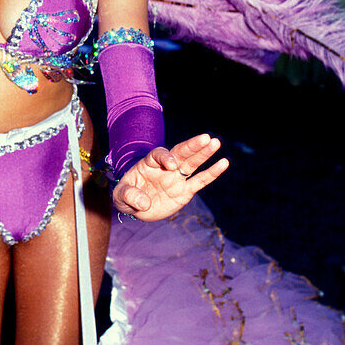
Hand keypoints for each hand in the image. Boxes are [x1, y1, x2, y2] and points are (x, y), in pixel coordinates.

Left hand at [112, 134, 227, 221]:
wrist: (136, 206)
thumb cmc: (127, 195)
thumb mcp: (120, 196)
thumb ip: (129, 195)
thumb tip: (143, 203)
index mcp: (149, 163)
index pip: (159, 155)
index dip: (165, 157)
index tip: (171, 164)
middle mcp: (165, 168)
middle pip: (180, 153)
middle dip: (192, 146)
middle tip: (206, 138)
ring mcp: (176, 178)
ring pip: (192, 164)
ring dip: (204, 154)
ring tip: (216, 143)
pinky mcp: (185, 192)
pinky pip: (200, 181)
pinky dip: (212, 173)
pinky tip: (223, 163)